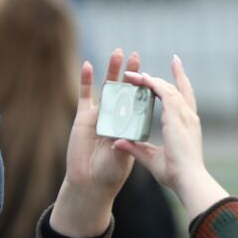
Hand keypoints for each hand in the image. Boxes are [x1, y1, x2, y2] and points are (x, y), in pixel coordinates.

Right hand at [50, 48, 141, 237]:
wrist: (90, 184)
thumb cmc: (110, 175)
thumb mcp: (127, 158)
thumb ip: (129, 145)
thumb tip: (131, 135)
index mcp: (132, 127)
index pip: (143, 103)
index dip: (148, 89)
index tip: (154, 77)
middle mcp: (117, 119)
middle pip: (127, 91)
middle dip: (133, 74)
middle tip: (137, 56)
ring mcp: (100, 116)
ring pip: (107, 89)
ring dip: (112, 71)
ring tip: (118, 53)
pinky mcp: (83, 118)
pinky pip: (85, 96)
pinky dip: (85, 81)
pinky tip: (88, 66)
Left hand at [115, 56, 228, 220]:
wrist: (189, 179)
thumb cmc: (177, 174)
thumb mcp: (152, 158)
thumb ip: (136, 148)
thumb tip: (119, 143)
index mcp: (188, 127)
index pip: (185, 100)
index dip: (181, 84)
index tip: (176, 69)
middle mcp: (189, 118)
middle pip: (178, 89)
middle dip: (168, 76)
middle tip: (149, 69)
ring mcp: (184, 115)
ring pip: (167, 88)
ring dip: (149, 79)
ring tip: (132, 73)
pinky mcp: (176, 115)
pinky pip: (162, 91)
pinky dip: (150, 82)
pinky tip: (138, 77)